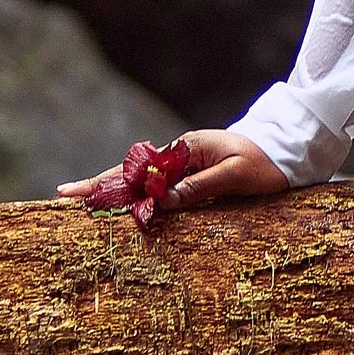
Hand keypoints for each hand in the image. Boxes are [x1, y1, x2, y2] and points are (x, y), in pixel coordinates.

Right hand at [59, 129, 287, 214]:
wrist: (288, 154)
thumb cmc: (265, 164)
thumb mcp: (235, 176)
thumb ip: (199, 187)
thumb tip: (162, 202)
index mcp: (187, 149)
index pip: (140, 169)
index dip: (108, 183)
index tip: (78, 192)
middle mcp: (182, 154)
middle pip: (134, 172)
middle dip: (100, 184)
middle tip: (65, 196)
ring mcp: (187, 165)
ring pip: (144, 181)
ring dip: (116, 191)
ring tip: (85, 201)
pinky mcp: (194, 176)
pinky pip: (160, 187)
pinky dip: (140, 196)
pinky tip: (124, 205)